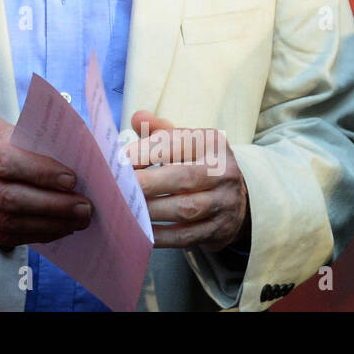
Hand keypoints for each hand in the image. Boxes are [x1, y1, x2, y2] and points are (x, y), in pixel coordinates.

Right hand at [0, 109, 92, 247]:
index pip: (5, 163)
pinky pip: (1, 235)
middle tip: (84, 207)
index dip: (40, 173)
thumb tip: (52, 155)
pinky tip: (53, 229)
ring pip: (8, 223)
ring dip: (48, 225)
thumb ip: (11, 134)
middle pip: (10, 199)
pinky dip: (31, 235)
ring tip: (76, 221)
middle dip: (53, 206)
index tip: (71, 178)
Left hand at [125, 110, 247, 250]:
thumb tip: (137, 117)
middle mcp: (223, 171)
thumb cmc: (198, 163)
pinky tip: (139, 232)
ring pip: (185, 209)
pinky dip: (161, 236)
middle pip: (183, 177)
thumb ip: (159, 130)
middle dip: (147, 183)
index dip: (144, 152)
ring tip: (125, 208)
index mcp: (212, 143)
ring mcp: (224, 203)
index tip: (118, 161)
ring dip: (151, 210)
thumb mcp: (185, 141)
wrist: (236, 197)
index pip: (175, 143)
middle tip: (117, 187)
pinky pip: (186, 236)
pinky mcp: (219, 230)